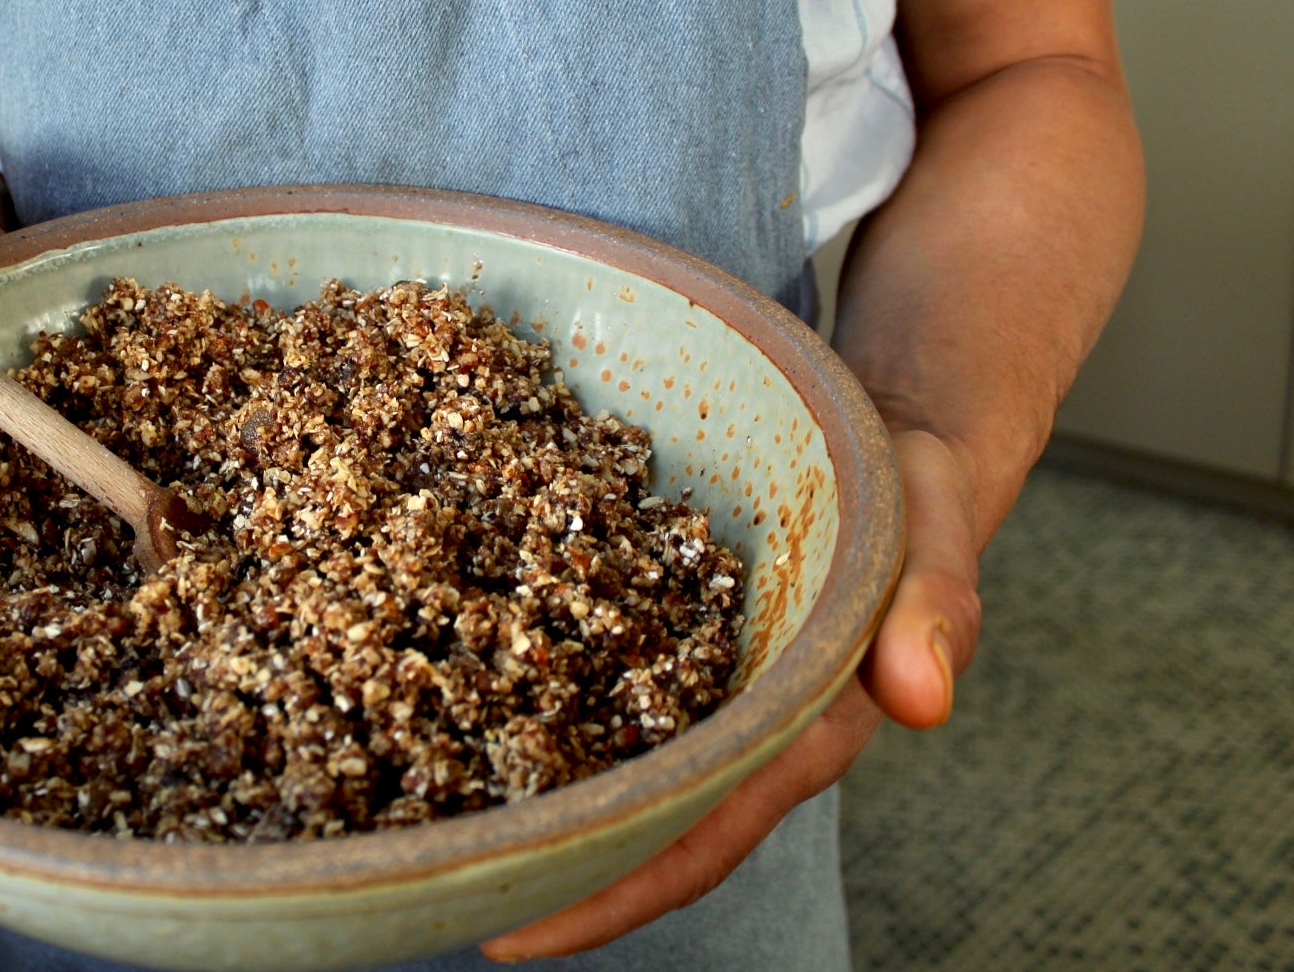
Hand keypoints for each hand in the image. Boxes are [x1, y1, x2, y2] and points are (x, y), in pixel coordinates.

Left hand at [480, 428, 981, 960]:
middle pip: (622, 809)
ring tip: (414, 802)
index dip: (612, 893)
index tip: (516, 936)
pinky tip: (444, 670)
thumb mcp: (935, 534)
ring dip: (512, 773)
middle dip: (533, 850)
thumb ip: (936, 611)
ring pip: (589, 741)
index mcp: (794, 731)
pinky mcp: (651, 610)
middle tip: (429, 877)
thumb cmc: (912, 492)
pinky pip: (578, 653)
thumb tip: (922, 701)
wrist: (886, 428)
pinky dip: (518, 672)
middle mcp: (727, 716)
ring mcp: (682, 667)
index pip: (697, 838)